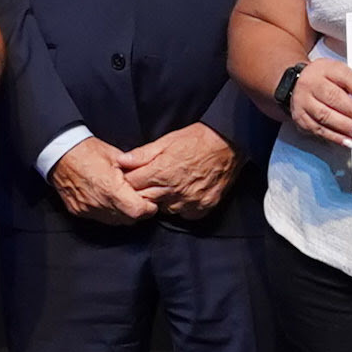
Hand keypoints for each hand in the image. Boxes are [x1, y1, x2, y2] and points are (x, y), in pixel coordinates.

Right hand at [50, 134, 165, 224]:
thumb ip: (134, 170)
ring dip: (123, 214)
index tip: (151, 203)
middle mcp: (99, 203)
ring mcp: (87, 209)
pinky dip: (108, 213)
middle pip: (128, 220)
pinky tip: (109, 201)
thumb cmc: (86, 150)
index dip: (148, 209)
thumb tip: (147, 179)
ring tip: (124, 200)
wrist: (59, 153)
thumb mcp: (116, 155)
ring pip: (114, 222)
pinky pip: (99, 218)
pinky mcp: (79, 211)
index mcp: (110, 188)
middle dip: (137, 212)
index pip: (137, 211)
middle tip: (140, 200)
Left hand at [116, 123, 240, 213]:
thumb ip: (143, 154)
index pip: (132, 185)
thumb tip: (122, 161)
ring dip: (162, 200)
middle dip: (143, 192)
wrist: (229, 144)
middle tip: (150, 182)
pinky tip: (183, 193)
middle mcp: (174, 190)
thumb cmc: (198, 139)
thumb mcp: (167, 140)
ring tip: (169, 186)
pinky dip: (181, 205)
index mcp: (162, 172)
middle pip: (145, 200)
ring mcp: (190, 201)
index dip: (130, 180)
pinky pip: (184, 213)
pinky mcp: (203, 207)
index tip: (132, 177)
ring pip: (164, 209)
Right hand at [285, 48, 351, 148]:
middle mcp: (310, 83)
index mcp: (324, 69)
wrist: (298, 83)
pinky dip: (334, 137)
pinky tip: (347, 141)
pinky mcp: (300, 118)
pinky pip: (318, 129)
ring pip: (324, 115)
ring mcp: (302, 101)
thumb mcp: (339, 73)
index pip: (344, 76)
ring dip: (344, 126)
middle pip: (332, 97)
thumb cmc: (325, 79)